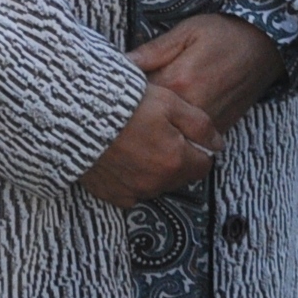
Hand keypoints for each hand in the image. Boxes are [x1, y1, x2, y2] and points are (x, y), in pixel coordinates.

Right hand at [75, 80, 220, 208]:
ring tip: (140, 143)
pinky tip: (124, 159)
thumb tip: (219, 145)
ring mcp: (132, 191)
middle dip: (177, 160)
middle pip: (180, 177)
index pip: (203, 165)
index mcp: (175, 161)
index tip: (186, 135)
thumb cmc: (125, 105)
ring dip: (155, 170)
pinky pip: (131, 193)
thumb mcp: (171, 103)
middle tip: (161, 134)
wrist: (78, 116)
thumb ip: (200, 126)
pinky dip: (132, 179)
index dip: (198, 149)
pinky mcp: (111, 194)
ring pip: (157, 185)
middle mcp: (156, 183)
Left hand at [129, 12, 284, 132]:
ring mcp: (208, 123)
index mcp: (179, 81)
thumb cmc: (224, 34)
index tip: (114, 92)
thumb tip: (120, 64)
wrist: (266, 45)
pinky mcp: (220, 129)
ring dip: (157, 128)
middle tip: (125, 106)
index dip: (124, 96)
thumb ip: (152, 51)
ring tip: (147, 116)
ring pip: (171, 135)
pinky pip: (191, 139)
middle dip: (137, 116)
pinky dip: (178, 134)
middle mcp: (193, 107)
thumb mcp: (186, 32)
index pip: (137, 100)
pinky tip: (170, 122)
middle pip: (152, 122)